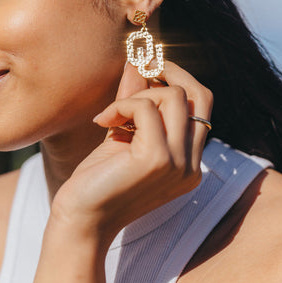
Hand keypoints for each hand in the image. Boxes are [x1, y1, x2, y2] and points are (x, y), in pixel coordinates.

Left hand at [50, 61, 212, 247]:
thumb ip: (135, 102)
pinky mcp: (157, 160)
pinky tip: (102, 121)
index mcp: (190, 163)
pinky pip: (145, 108)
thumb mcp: (122, 136)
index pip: (201, 106)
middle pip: (199, 95)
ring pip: (173, 96)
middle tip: (138, 65)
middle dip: (169, 70)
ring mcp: (179, 164)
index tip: (147, 68)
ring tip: (111, 114)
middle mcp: (192, 165)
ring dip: (137, 94)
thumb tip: (138, 61)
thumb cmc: (98, 181)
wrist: (80, 221)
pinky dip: (121, 105)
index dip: (176, 78)